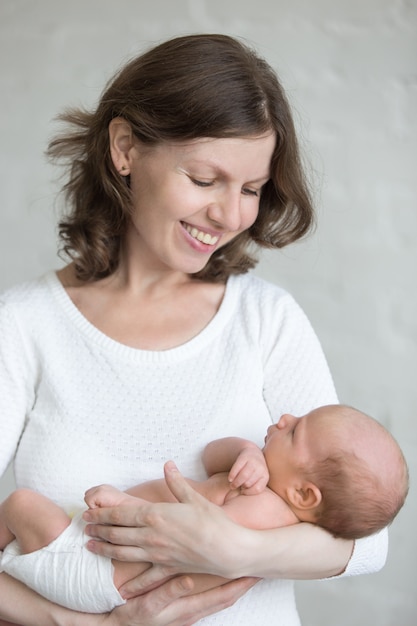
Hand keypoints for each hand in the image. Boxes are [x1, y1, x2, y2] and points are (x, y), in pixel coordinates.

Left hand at [84, 462, 252, 579]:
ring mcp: (157, 554)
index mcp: (155, 515)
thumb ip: (176, 482)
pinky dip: (131, 584)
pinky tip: (120, 589)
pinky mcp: (166, 568)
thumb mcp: (193, 497)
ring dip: (104, 549)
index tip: (88, 512)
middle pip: (116, 533)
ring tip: (91, 546)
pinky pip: (144, 578)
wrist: (228, 549)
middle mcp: (151, 536)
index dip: (101, 513)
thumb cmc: (213, 521)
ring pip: (122, 553)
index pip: (120, 514)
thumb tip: (168, 464)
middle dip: (98, 529)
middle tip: (85, 526)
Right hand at [104, 576, 258, 625]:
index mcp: (189, 609)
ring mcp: (190, 614)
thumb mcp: (150, 605)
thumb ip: (169, 592)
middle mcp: (194, 614)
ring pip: (219, 601)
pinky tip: (221, 582)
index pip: (222, 596)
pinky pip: (209, 602)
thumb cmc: (134, 616)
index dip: (239, 585)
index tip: (254, 573)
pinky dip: (219, 592)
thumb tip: (189, 579)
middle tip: (259, 569)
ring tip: (246, 572)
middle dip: (243, 585)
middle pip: (226, 599)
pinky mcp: (184, 612)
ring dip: (233, 588)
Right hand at [227, 445, 268, 493]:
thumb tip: (245, 501)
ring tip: (232, 485)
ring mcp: (253, 461)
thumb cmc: (254, 471)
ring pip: (243, 476)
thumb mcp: (258, 479)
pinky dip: (232, 475)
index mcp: (265, 476)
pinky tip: (230, 478)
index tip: (243, 492)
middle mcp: (261, 468)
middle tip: (237, 487)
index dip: (248, 492)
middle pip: (249, 483)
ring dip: (236, 482)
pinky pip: (237, 468)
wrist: (252, 452)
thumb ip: (254, 488)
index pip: (257, 489)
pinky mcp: (244, 456)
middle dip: (241, 487)